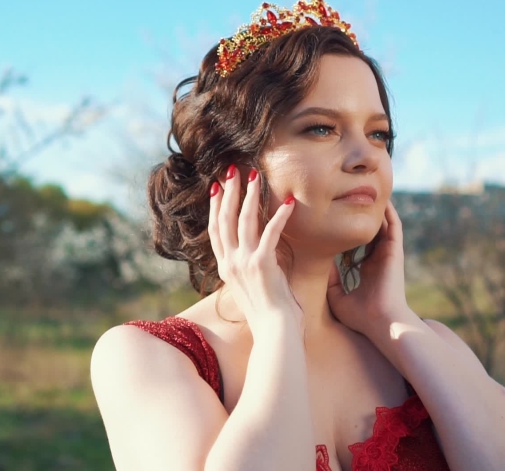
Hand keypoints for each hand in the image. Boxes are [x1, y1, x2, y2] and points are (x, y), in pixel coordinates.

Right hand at [208, 164, 300, 330]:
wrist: (274, 335)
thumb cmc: (270, 315)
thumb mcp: (254, 287)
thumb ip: (252, 269)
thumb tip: (259, 256)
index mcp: (226, 268)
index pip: (216, 230)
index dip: (215, 207)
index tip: (217, 187)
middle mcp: (230, 263)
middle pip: (224, 219)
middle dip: (228, 192)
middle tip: (231, 170)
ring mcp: (244, 263)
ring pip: (243, 221)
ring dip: (249, 196)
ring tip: (254, 176)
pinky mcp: (262, 265)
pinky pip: (271, 233)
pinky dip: (279, 217)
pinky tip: (288, 203)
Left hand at [327, 199, 413, 338]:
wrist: (382, 323)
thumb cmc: (361, 317)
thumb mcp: (337, 296)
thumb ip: (329, 280)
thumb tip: (318, 263)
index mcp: (367, 270)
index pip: (356, 245)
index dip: (346, 232)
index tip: (331, 220)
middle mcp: (378, 259)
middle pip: (369, 231)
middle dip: (360, 216)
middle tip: (346, 196)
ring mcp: (388, 254)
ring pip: (383, 224)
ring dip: (375, 209)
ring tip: (364, 189)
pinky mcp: (395, 251)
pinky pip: (393, 225)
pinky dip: (389, 211)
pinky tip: (381, 198)